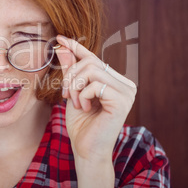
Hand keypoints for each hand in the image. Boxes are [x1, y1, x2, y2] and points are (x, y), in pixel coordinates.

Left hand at [55, 35, 136, 186]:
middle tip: (66, 95)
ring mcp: (127, 91)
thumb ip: (71, 70)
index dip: (76, 47)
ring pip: (92, 70)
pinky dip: (83, 95)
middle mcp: (125, 84)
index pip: (93, 58)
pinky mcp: (122, 100)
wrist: (86, 149)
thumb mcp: (73, 92)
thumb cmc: (81, 124)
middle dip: (71, 76)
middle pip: (90, 62)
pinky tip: (85, 108)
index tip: (60, 38)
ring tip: (76, 103)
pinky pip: (95, 84)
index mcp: (115, 81)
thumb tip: (62, 46)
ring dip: (76, 87)